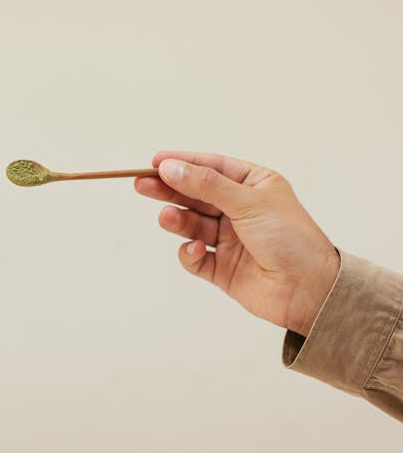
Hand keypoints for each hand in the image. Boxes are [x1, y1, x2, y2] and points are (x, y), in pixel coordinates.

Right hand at [134, 150, 340, 336]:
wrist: (310, 290)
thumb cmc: (290, 238)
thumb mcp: (248, 202)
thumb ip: (207, 185)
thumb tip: (171, 168)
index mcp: (254, 185)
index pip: (212, 168)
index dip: (183, 163)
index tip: (155, 161)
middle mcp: (240, 209)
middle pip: (196, 194)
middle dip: (170, 189)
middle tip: (142, 184)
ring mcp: (230, 239)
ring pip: (192, 224)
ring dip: (177, 219)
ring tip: (166, 217)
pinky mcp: (222, 268)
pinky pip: (195, 256)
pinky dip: (189, 253)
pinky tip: (193, 249)